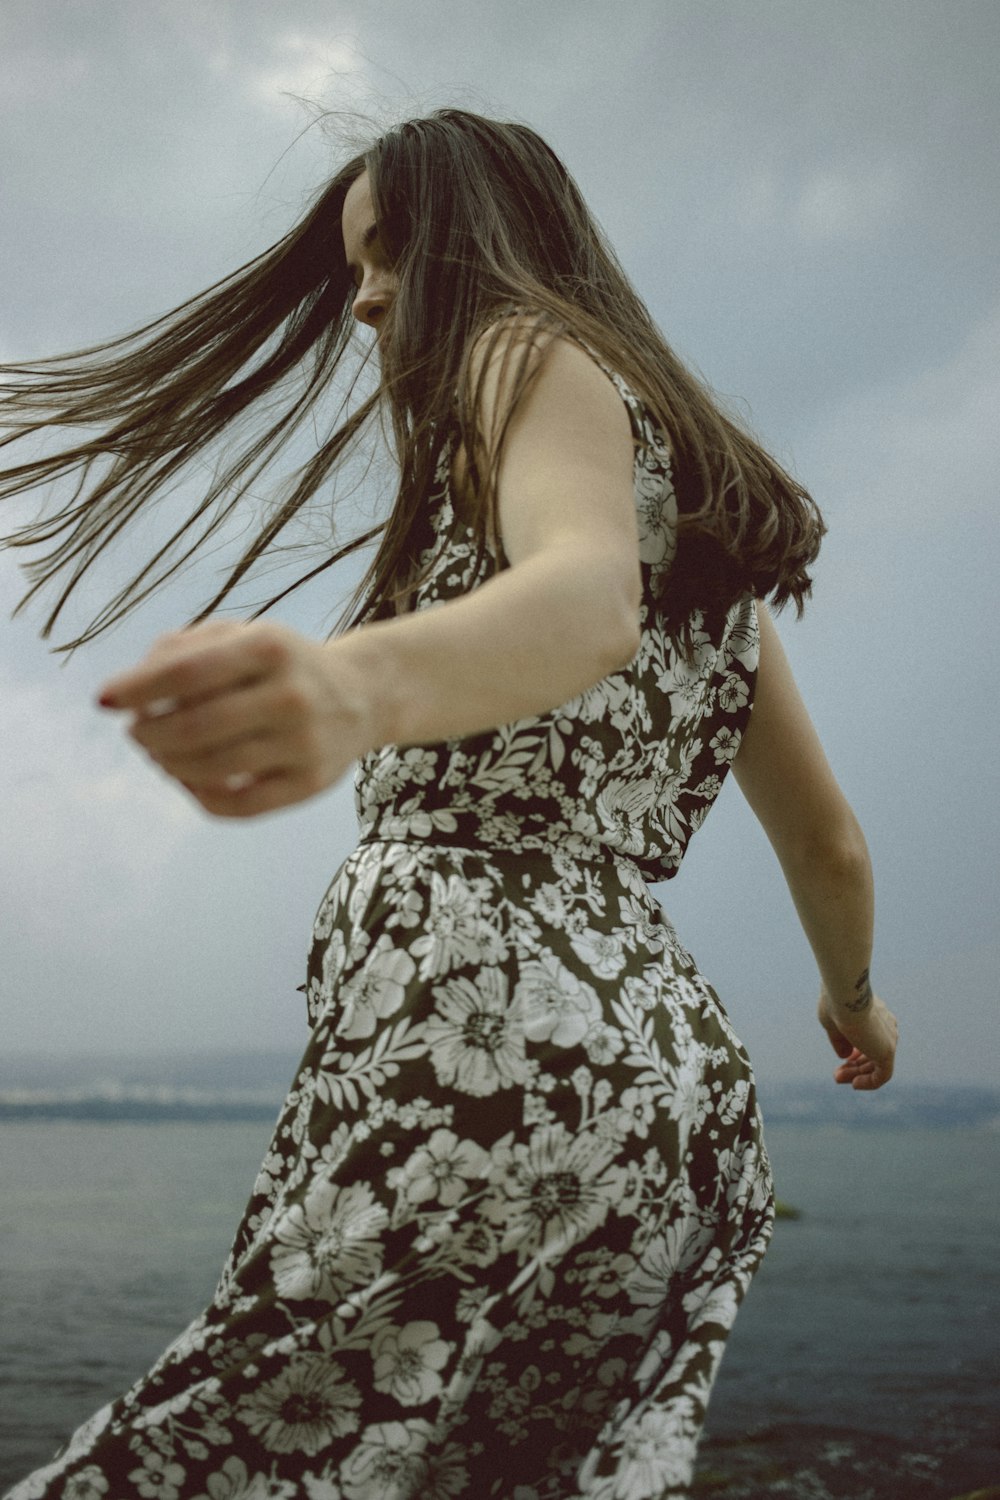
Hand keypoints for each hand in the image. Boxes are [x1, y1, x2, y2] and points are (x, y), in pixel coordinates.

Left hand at [97, 620, 369, 818]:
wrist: (362, 696)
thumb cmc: (282, 665)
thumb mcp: (242, 636)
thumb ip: (183, 649)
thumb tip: (131, 689)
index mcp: (270, 647)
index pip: (187, 672)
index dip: (137, 689)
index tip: (104, 701)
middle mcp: (290, 695)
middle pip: (194, 727)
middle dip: (149, 734)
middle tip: (137, 733)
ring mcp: (303, 744)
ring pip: (212, 769)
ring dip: (169, 765)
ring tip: (159, 755)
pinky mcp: (309, 785)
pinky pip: (239, 806)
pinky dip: (200, 797)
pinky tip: (189, 780)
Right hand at [818, 988, 897, 1090]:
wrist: (845, 995)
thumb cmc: (835, 1003)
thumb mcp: (833, 1023)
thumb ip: (840, 1040)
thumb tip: (845, 1056)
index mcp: (876, 1015)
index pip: (869, 1038)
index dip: (856, 1053)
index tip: (842, 1060)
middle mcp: (886, 1027)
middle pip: (872, 1053)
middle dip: (855, 1066)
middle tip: (836, 1074)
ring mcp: (888, 1039)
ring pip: (876, 1064)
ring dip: (857, 1074)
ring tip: (838, 1078)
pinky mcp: (887, 1052)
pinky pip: (882, 1075)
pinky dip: (869, 1082)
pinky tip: (855, 1084)